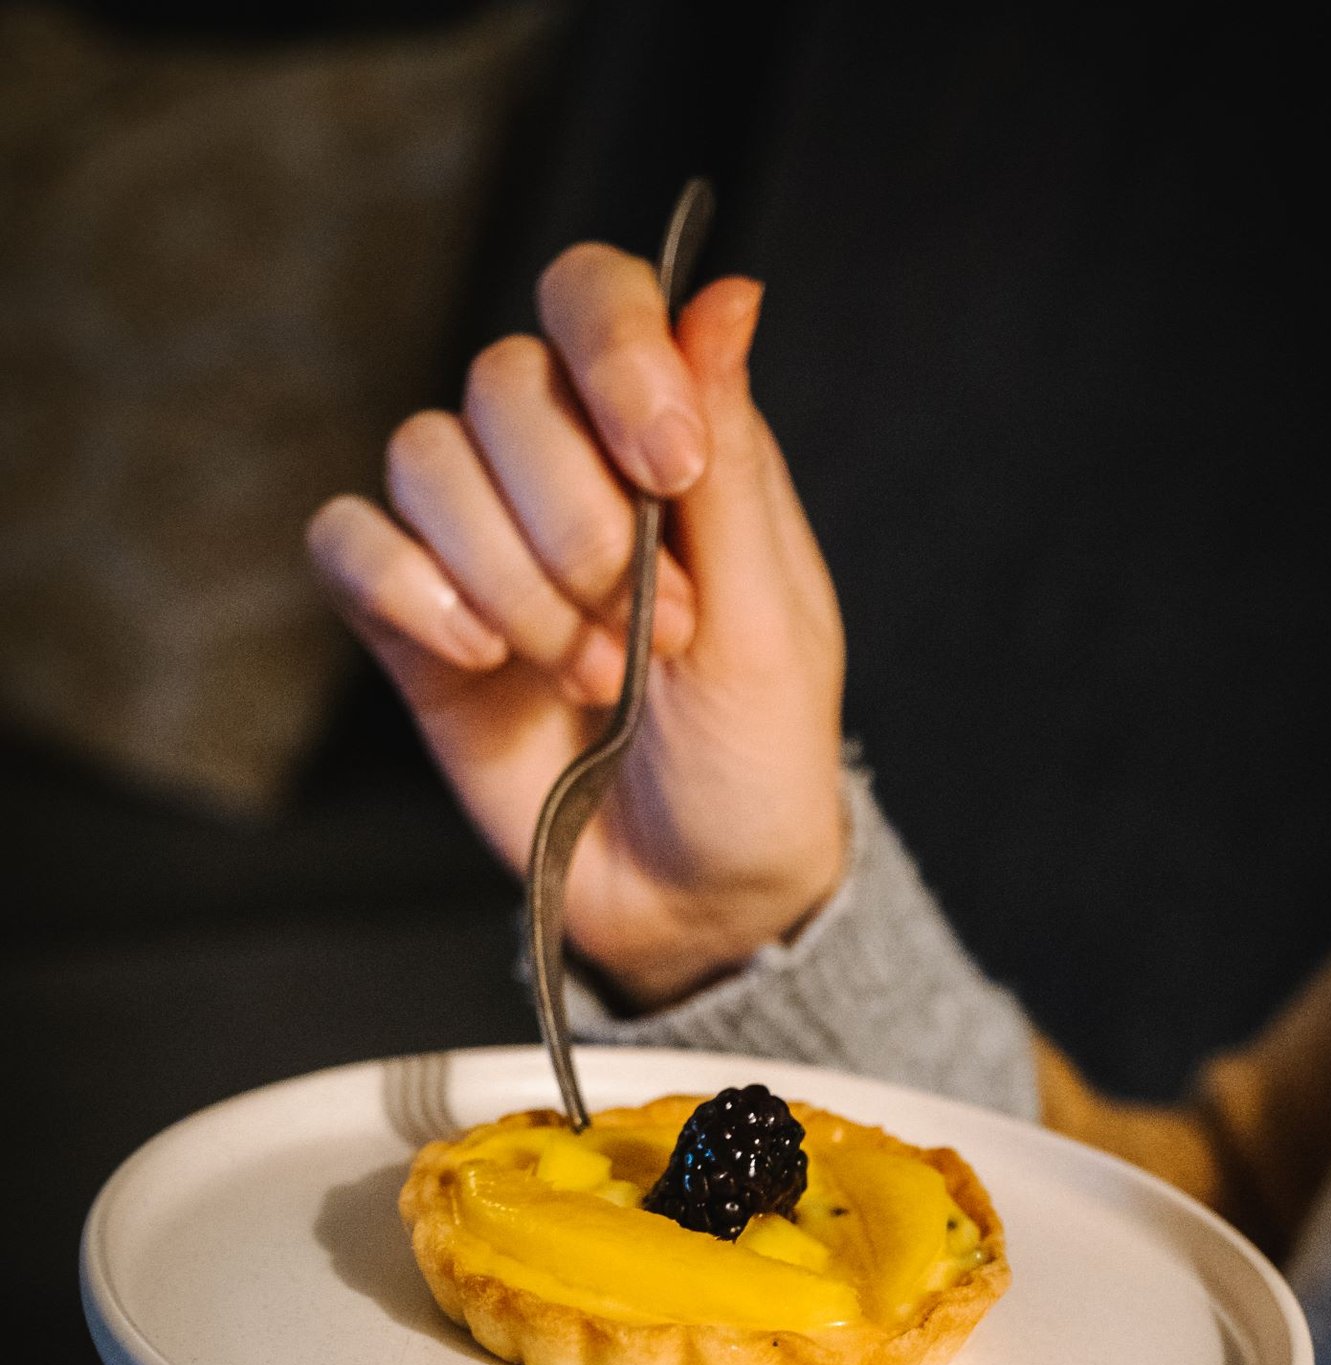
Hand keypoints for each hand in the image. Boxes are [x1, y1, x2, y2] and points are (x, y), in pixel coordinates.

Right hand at [307, 245, 845, 1003]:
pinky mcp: (412, 624)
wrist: (696, 899)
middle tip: (648, 632)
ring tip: (589, 678)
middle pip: (502, 382)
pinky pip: (351, 542)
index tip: (665, 466)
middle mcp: (565, 472)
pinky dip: (409, 591)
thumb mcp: (774, 620)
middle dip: (575, 518)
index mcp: (668, 443)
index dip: (615, 353)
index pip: (598, 300)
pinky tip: (480, 658)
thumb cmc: (756, 760)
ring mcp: (481, 546)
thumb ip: (734, 459)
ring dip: (512, 579)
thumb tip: (729, 294)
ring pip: (425, 460)